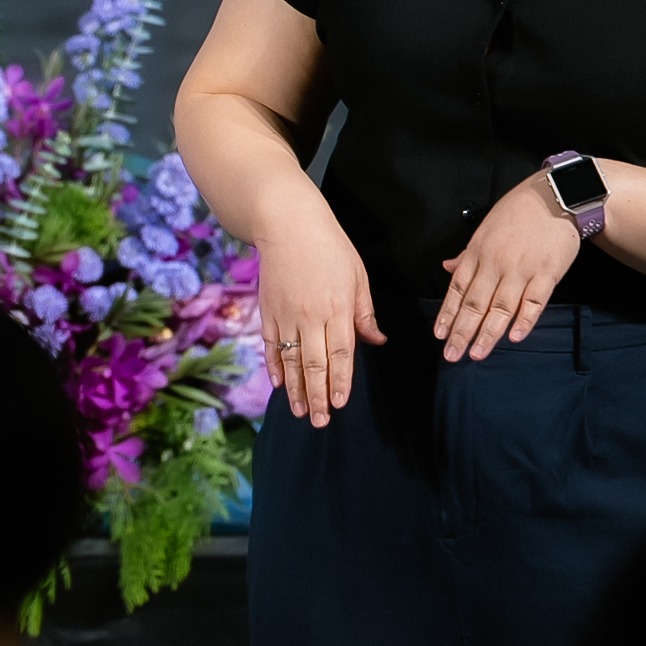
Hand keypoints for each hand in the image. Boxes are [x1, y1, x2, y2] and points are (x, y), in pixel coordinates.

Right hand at [255, 206, 386, 426]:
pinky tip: (279, 383)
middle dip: (318, 395)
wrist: (287, 224)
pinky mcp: (268, 310)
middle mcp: (310, 316)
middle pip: (315, 364)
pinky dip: (275, 365)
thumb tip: (377, 340)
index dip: (340, 381)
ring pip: (292, 360)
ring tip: (299, 412)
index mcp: (337, 308)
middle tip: (320, 421)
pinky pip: (272, 345)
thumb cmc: (329, 247)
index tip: (340, 403)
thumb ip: (364, 312)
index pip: (341, 354)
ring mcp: (286, 314)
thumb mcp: (358, 276)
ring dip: (296, 389)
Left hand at [436, 172, 582, 361]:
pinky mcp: (547, 273)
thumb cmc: (517, 212)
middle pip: (475, 303)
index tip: (439, 335)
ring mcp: (522, 269)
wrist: (555, 197)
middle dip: (461, 332)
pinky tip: (514, 337)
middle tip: (452, 355)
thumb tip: (446, 268)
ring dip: (488, 333)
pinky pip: (534, 301)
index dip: (447, 314)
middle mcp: (496, 264)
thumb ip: (467, 255)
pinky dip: (524, 320)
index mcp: (478, 253)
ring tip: (477, 354)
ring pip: (501, 307)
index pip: (457, 289)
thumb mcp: (484, 230)